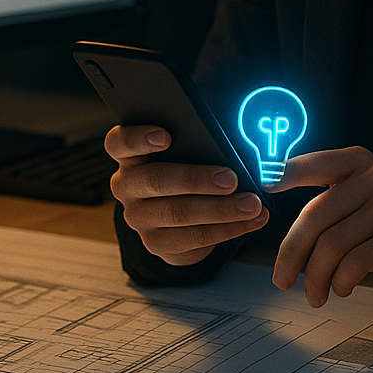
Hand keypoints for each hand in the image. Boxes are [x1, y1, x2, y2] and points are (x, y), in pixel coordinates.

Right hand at [105, 124, 269, 265]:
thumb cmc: (185, 164)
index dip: (138, 138)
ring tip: (251, 203)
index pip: (119, 143)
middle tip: (230, 178)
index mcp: (129, 154)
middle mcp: (127, 185)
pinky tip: (253, 219)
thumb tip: (234, 128)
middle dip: (196, 179)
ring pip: (177, 213)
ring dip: (221, 209)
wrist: (176, 213)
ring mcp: (139, 217)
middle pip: (155, 180)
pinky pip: (195, 238)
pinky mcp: (156, 243)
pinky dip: (230, 228)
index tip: (166, 136)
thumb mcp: (186, 146)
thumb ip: (197, 135)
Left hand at [268, 146, 372, 307]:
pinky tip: (342, 287)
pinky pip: (355, 262)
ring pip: (333, 244)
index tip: (263, 187)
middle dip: (293, 252)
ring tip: (315, 293)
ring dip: (316, 277)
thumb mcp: (352, 204)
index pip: (314, 164)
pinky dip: (340, 282)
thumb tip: (269, 192)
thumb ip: (320, 199)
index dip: (286, 175)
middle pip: (317, 214)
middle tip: (281, 279)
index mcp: (358, 161)